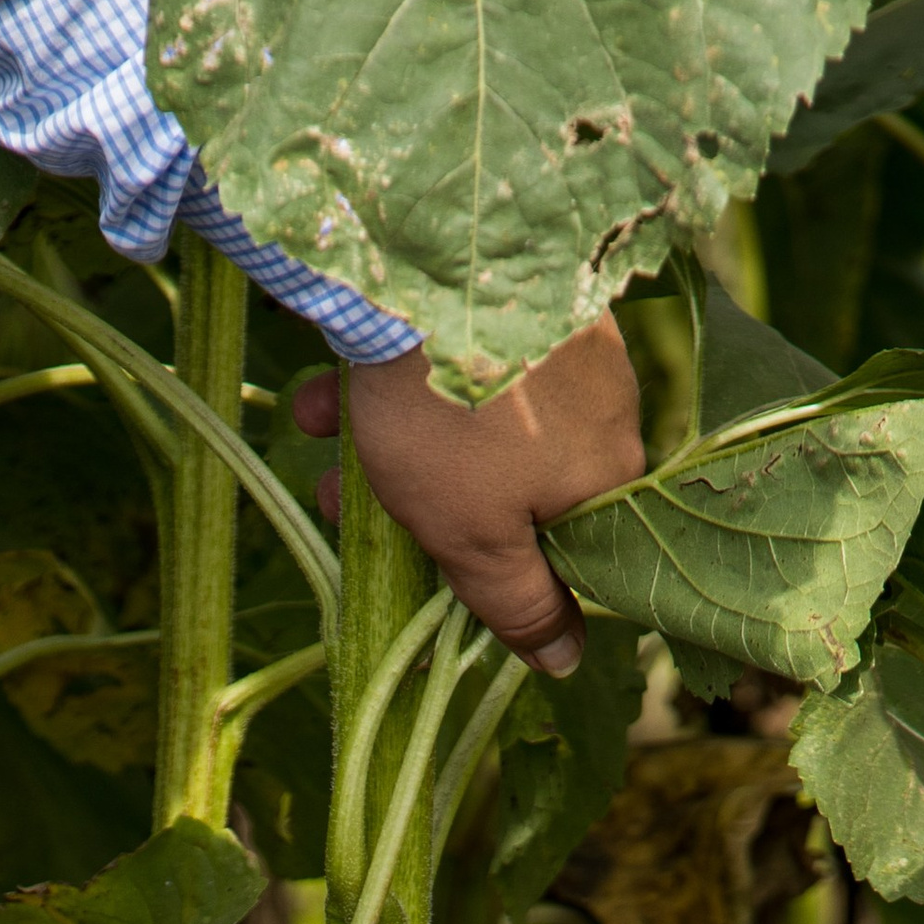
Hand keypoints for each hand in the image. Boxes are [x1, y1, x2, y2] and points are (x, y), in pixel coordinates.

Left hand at [291, 316, 643, 674]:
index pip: (562, 555)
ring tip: (320, 436)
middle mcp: (600, 415)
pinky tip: (326, 387)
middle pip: (506, 490)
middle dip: (417, 506)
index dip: (492, 577)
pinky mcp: (518, 296)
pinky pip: (453, 361)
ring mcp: (561, 348)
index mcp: (603, 482)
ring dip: (386, 444)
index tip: (423, 577)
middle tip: (343, 504)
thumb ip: (517, 604)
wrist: (431, 263)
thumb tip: (564, 661)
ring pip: (469, 425)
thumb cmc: (454, 425)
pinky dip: (389, 384)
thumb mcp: (477, 538)